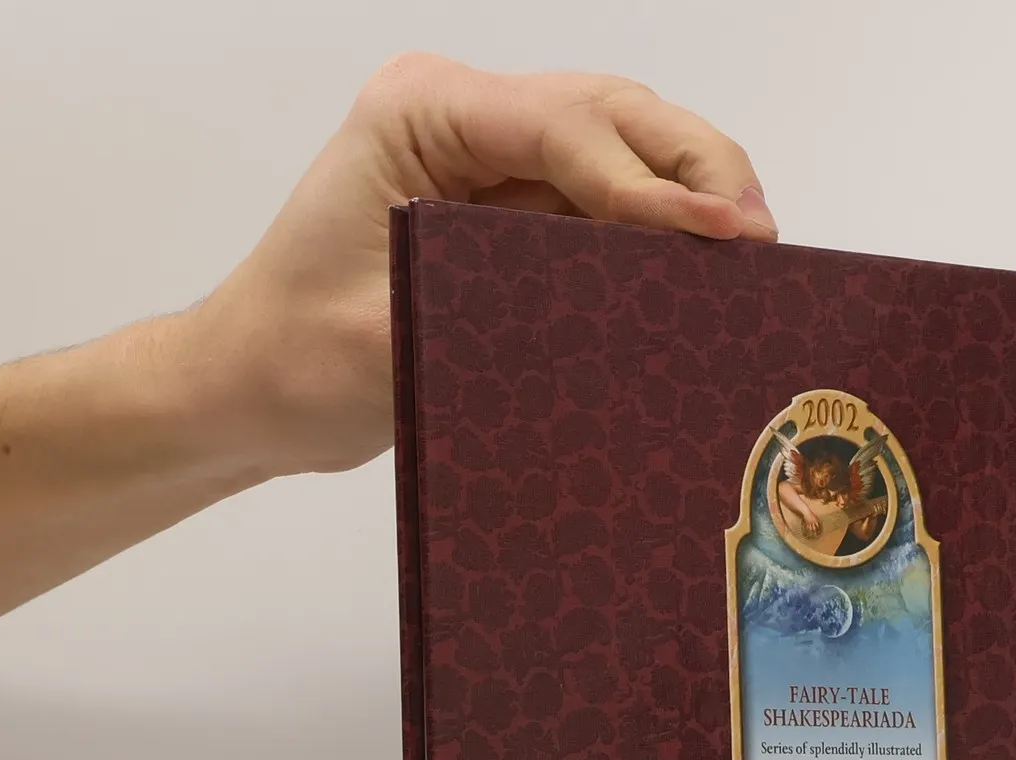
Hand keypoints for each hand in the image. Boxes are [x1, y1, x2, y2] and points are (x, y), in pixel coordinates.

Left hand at [185, 56, 776, 478]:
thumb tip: (626, 302)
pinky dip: (667, 233)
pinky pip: (611, 208)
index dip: (650, 180)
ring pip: (628, 147)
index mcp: (422, 113)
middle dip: (698, 168)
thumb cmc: (295, 358)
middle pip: (614, 114)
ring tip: (758, 253)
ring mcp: (496, 162)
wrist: (253, 390)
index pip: (564, 126)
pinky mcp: (516, 214)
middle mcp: (466, 118)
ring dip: (697, 191)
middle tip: (762, 240)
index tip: (720, 232)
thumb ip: (500, 308)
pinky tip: (711, 274)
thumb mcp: (384, 335)